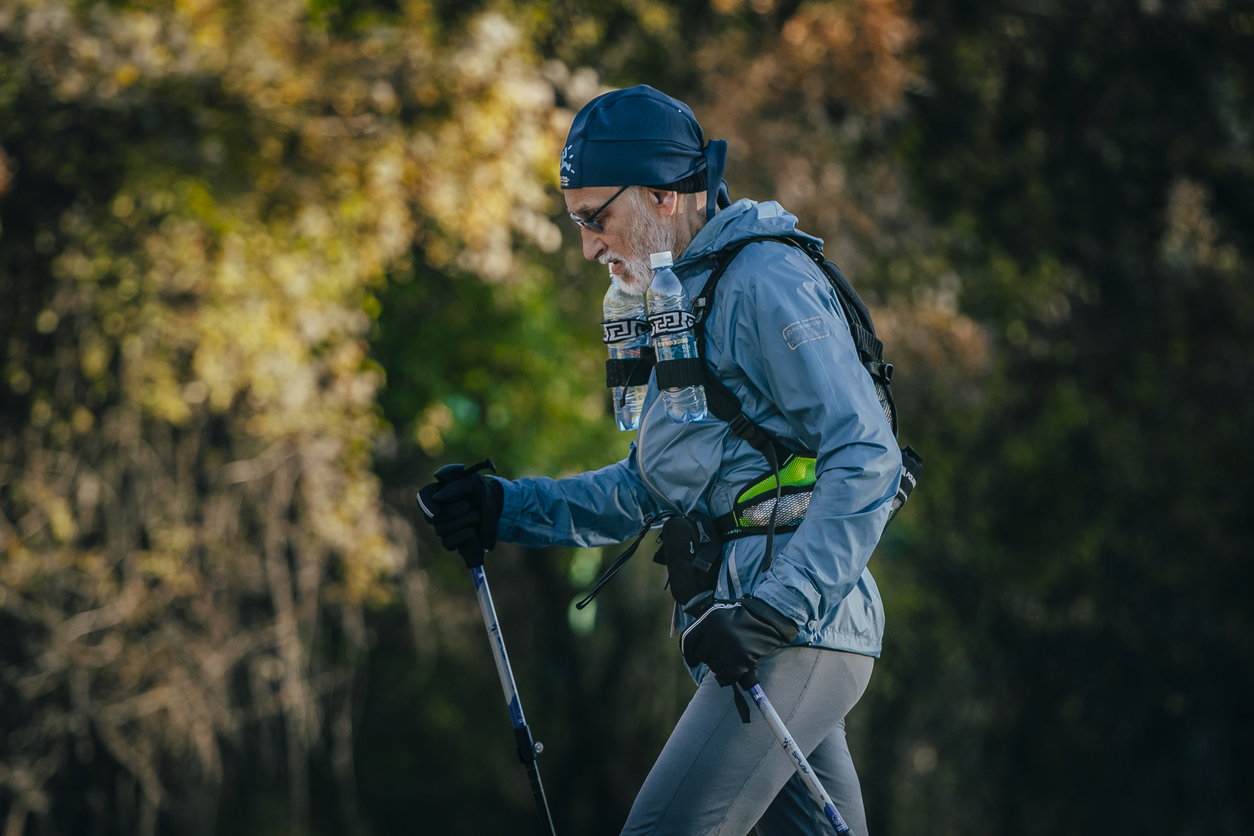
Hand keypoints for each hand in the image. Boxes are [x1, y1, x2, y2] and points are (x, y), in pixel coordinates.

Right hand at [416, 461, 502, 567]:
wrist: (498, 508)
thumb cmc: (482, 492)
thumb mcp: (472, 482)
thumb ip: (456, 486)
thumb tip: (438, 499)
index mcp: (438, 492)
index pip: (423, 497)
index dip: (426, 505)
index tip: (437, 511)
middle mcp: (436, 510)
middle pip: (433, 517)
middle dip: (455, 511)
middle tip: (469, 505)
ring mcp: (443, 527)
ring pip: (442, 531)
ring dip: (464, 521)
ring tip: (476, 515)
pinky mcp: (452, 541)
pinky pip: (448, 544)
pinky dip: (462, 537)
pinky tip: (473, 531)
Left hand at [681, 597, 799, 687]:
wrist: (769, 618)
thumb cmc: (747, 616)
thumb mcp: (722, 612)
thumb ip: (708, 625)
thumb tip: (694, 647)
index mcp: (707, 620)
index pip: (689, 641)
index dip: (689, 654)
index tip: (693, 662)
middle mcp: (714, 633)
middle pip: (702, 655)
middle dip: (712, 657)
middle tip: (726, 652)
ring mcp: (726, 648)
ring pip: (714, 667)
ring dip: (723, 666)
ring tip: (736, 655)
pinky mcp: (738, 661)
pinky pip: (725, 677)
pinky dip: (729, 678)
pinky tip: (737, 670)